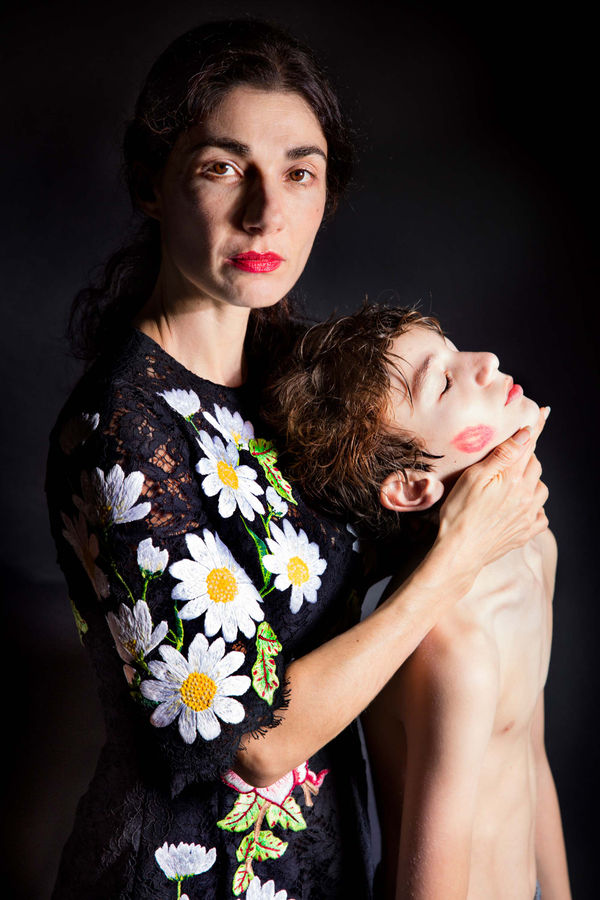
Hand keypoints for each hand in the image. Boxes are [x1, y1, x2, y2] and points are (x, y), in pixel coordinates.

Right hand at [437, 407, 548, 577]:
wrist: (460, 552)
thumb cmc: (460, 513)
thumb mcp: (474, 478)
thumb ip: (502, 456)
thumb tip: (524, 435)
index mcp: (514, 479)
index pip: (528, 446)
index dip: (535, 429)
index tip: (545, 413)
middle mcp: (527, 496)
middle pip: (535, 466)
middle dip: (525, 459)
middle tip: (505, 462)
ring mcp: (528, 516)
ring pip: (541, 490)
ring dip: (531, 483)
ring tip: (511, 486)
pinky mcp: (526, 533)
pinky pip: (541, 516)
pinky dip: (534, 508)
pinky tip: (519, 509)